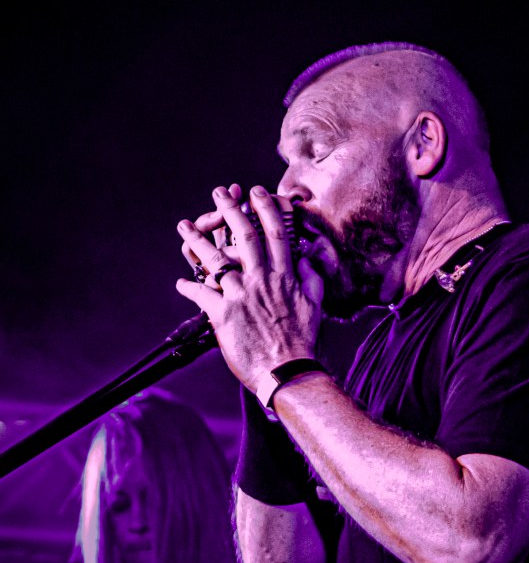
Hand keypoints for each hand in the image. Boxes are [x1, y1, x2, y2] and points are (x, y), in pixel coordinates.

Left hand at [176, 184, 323, 391]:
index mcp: (284, 277)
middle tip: (218, 193)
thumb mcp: (315, 306)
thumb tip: (307, 260)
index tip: (256, 192)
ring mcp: (241, 296)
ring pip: (215, 260)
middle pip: (244, 236)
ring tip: (184, 226)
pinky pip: (201, 295)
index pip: (275, 233)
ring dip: (197, 240)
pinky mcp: (223, 314)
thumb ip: (312, 280)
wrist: (287, 371)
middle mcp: (261, 281)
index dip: (265, 208)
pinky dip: (189, 288)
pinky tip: (180, 283)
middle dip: (230, 210)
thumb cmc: (302, 342)